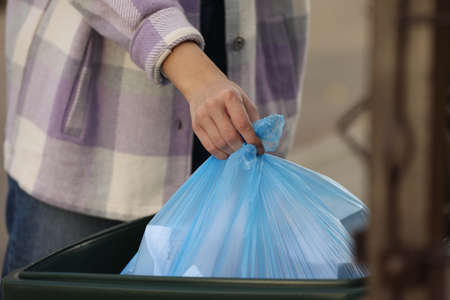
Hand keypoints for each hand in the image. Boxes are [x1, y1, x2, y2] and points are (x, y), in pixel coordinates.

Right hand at [162, 42, 263, 158]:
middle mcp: (213, 105)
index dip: (253, 140)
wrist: (203, 85)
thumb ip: (252, 119)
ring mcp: (202, 115)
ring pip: (219, 143)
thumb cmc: (228, 95)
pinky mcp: (195, 125)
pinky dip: (220, 154)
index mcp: (229, 96)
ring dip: (232, 152)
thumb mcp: (244, 100)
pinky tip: (227, 152)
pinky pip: (209, 146)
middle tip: (249, 152)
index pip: (242, 124)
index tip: (259, 149)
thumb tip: (259, 142)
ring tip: (239, 152)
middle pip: (230, 136)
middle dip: (242, 148)